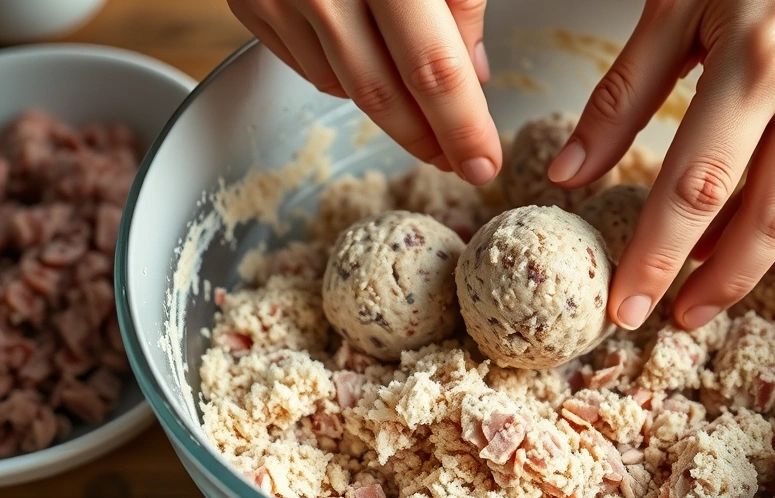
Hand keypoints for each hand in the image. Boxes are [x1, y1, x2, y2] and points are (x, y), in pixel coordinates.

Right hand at [227, 0, 501, 184]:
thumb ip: (462, 0)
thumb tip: (471, 76)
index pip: (433, 69)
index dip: (461, 127)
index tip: (484, 166)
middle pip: (382, 93)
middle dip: (427, 138)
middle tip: (460, 162)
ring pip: (345, 86)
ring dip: (391, 114)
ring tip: (427, 124)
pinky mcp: (251, 2)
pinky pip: (309, 66)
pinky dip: (348, 78)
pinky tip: (373, 72)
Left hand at [548, 0, 774, 329]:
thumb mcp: (673, 3)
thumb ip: (623, 93)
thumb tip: (572, 173)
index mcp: (755, 59)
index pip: (697, 186)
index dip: (658, 253)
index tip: (627, 302)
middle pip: (762, 218)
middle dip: (713, 284)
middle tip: (667, 320)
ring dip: (745, 263)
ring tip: (696, 297)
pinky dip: (767, 220)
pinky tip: (731, 240)